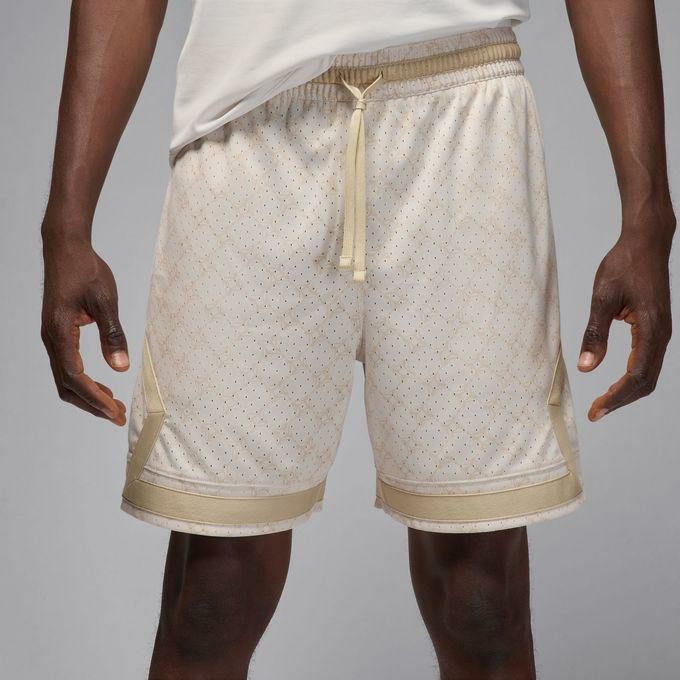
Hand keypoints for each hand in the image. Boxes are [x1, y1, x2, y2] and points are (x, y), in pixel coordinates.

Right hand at [41, 236, 127, 425]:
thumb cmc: (85, 271)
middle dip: (92, 404)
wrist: (66, 249)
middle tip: (118, 416)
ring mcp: (53, 337)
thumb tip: (120, 368)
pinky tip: (102, 384)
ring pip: (65, 379)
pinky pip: (67, 366)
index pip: (75, 377)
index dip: (95, 398)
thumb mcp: (106, 302)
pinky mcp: (58, 333)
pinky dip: (83, 381)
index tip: (115, 411)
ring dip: (88, 395)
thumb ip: (113, 335)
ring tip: (112, 406)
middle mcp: (51, 339)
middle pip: (67, 386)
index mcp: (59, 333)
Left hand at [577, 226, 672, 420]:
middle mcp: (661, 335)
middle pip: (645, 382)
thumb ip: (595, 334)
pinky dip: (633, 377)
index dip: (616, 398)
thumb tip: (585, 367)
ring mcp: (661, 332)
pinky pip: (648, 361)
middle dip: (621, 400)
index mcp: (651, 329)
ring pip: (649, 373)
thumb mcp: (602, 298)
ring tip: (603, 402)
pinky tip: (616, 383)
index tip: (595, 411)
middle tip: (596, 412)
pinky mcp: (656, 328)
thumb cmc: (624, 265)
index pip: (636, 376)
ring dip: (627, 391)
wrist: (646, 242)